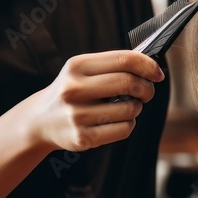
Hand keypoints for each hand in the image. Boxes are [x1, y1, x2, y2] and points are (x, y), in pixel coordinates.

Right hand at [25, 51, 163, 151]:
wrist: (40, 120)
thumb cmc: (72, 92)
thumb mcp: (82, 71)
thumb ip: (112, 66)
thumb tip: (151, 68)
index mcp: (77, 66)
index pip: (124, 59)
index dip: (148, 65)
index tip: (158, 74)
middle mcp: (74, 88)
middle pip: (129, 83)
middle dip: (146, 89)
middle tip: (147, 93)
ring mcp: (76, 115)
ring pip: (130, 109)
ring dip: (136, 108)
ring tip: (125, 107)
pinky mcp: (82, 137)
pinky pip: (124, 129)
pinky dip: (128, 125)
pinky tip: (117, 122)